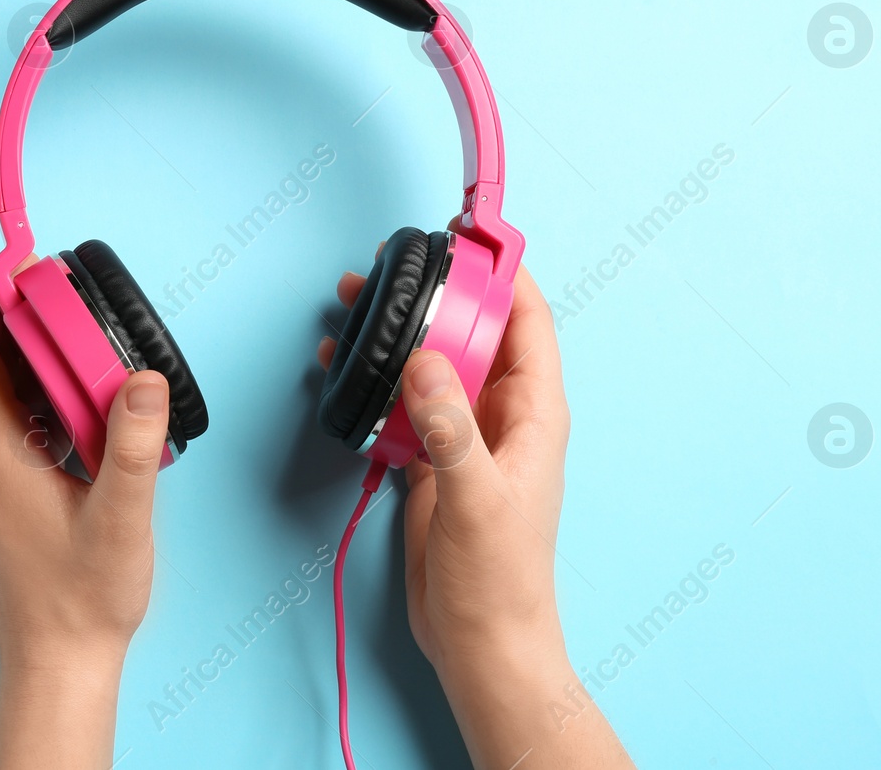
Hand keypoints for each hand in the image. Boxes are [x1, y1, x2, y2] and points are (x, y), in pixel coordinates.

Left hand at [0, 278, 171, 768]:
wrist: (59, 660)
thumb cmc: (82, 597)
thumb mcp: (120, 518)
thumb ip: (134, 446)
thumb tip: (145, 379)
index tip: (31, 268)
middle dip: (28, 320)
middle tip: (80, 298)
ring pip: (0, 389)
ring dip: (41, 358)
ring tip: (95, 343)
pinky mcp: (0, 488)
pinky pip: (13, 418)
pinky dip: (45, 394)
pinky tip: (92, 405)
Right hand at [319, 257, 632, 767]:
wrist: (481, 644)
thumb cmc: (498, 578)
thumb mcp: (475, 496)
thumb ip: (449, 425)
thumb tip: (422, 358)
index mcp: (535, 415)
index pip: (528, 323)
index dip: (502, 274)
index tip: (466, 237)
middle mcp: (504, 418)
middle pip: (472, 334)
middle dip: (434, 297)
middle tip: (388, 270)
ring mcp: (467, 439)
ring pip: (434, 367)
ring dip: (399, 339)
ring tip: (352, 311)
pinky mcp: (435, 463)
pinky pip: (407, 407)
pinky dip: (379, 385)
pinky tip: (345, 372)